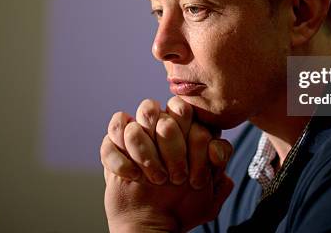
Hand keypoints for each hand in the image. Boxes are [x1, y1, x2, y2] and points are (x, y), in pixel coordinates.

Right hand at [100, 97, 233, 231]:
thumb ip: (219, 162)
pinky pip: (111, 138)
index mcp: (184, 127)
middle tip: (177, 177)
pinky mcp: (113, 147)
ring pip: (134, 126)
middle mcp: (159, 125)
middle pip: (162, 115)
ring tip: (156, 180)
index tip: (196, 176)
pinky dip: (121, 159)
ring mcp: (136, 134)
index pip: (187, 109)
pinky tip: (134, 176)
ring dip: (146, 156)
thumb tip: (215, 148)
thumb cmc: (183, 204)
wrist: (152, 224)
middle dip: (172, 148)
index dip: (194, 140)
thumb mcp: (211, 188)